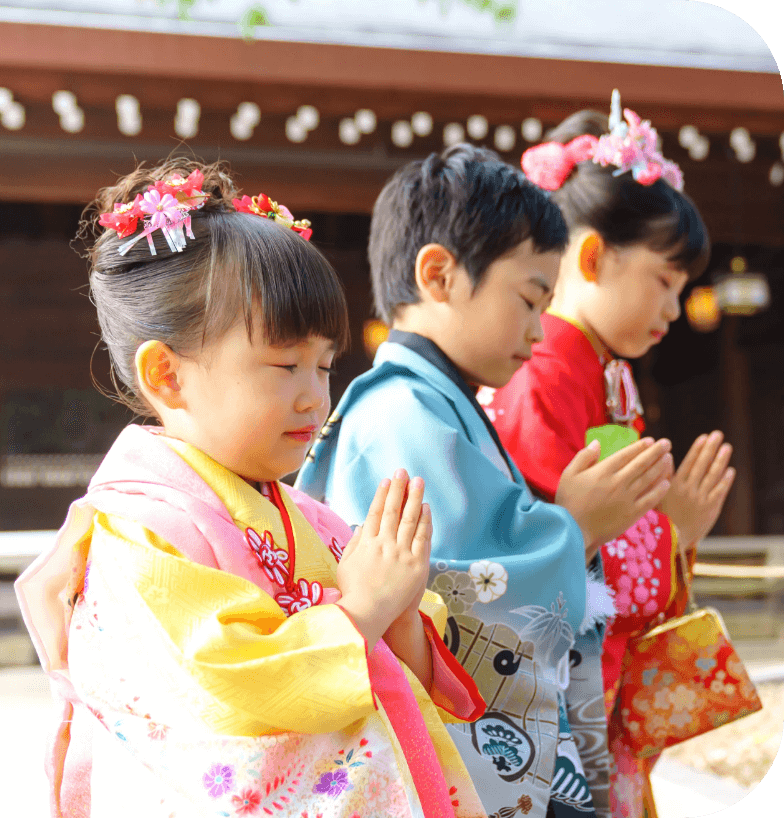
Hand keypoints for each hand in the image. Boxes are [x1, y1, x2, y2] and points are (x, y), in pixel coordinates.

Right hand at [337, 469, 431, 649]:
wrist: (368, 615)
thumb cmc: (354, 592)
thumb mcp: (346, 565)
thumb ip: (355, 543)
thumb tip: (363, 525)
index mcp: (366, 543)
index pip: (375, 512)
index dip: (382, 495)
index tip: (387, 481)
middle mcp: (384, 544)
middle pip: (393, 510)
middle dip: (399, 488)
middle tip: (403, 471)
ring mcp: (401, 554)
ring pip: (410, 520)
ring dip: (415, 498)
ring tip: (418, 481)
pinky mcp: (416, 565)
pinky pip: (422, 538)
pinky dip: (425, 521)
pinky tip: (426, 507)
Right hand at [556, 437, 672, 559]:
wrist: (573, 531)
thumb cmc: (568, 502)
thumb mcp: (568, 474)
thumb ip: (583, 457)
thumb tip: (597, 443)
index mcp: (603, 471)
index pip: (626, 455)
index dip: (640, 447)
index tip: (651, 441)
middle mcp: (618, 482)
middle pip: (641, 464)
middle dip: (656, 452)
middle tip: (667, 443)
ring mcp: (627, 498)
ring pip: (648, 479)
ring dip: (661, 467)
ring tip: (669, 458)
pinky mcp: (632, 514)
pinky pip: (650, 499)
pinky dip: (659, 490)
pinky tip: (666, 483)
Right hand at [657, 431, 734, 546]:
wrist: (672, 540)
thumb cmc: (661, 516)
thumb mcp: (656, 495)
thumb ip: (662, 476)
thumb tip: (664, 456)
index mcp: (674, 486)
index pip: (688, 463)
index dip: (697, 449)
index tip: (703, 437)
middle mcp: (689, 490)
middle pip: (702, 465)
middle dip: (710, 449)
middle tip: (718, 435)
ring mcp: (701, 499)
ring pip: (713, 476)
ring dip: (721, 460)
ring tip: (726, 447)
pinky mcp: (710, 509)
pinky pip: (719, 491)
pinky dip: (725, 480)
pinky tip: (730, 470)